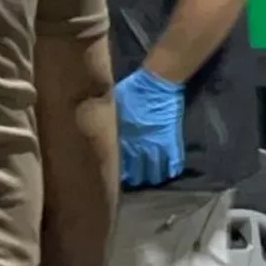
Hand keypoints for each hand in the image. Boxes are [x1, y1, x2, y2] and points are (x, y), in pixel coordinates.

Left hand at [114, 68, 184, 186]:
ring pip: (156, 169)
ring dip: (154, 177)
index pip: (119, 164)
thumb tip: (91, 122)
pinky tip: (171, 174)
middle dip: (136, 178)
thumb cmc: (130, 91)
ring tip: (152, 181)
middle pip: (138, 172)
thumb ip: (105, 118)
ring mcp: (157, 143)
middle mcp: (139, 146)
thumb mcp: (111, 105)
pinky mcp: (171, 138)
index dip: (118, 174)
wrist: (155, 83)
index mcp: (122, 139)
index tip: (116, 179)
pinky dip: (173, 167)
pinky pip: (174, 158)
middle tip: (134, 182)